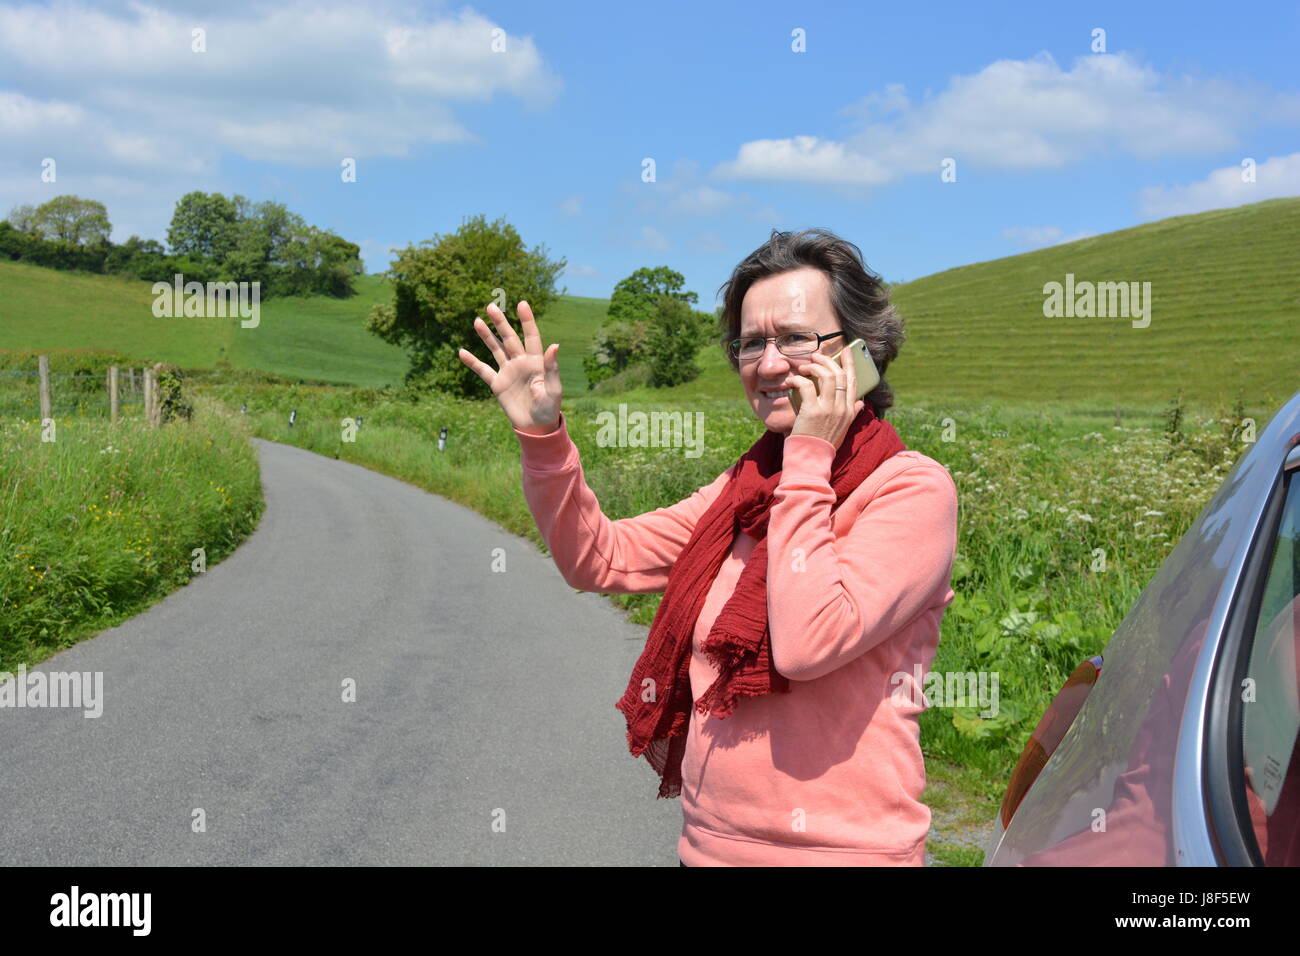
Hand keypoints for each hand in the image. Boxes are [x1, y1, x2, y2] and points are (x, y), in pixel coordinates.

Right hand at [457, 300, 561, 433]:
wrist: (536, 427)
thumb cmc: (549, 408)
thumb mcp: (553, 389)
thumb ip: (552, 368)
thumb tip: (555, 345)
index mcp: (536, 362)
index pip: (531, 336)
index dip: (527, 320)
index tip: (522, 304)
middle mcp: (521, 362)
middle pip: (509, 338)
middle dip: (501, 323)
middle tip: (491, 307)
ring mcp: (508, 372)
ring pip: (496, 349)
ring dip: (486, 336)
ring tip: (477, 321)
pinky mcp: (498, 384)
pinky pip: (483, 370)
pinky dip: (473, 362)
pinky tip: (462, 352)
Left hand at [788, 347, 863, 448]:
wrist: (813, 460)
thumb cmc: (824, 444)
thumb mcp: (843, 429)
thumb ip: (852, 413)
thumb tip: (861, 402)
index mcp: (849, 411)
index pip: (854, 381)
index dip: (850, 364)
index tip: (846, 351)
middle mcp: (841, 408)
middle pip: (840, 375)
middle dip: (827, 360)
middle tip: (816, 356)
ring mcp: (828, 409)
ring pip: (827, 376)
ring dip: (813, 367)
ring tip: (803, 367)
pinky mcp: (812, 411)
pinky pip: (806, 386)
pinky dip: (798, 379)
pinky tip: (792, 381)